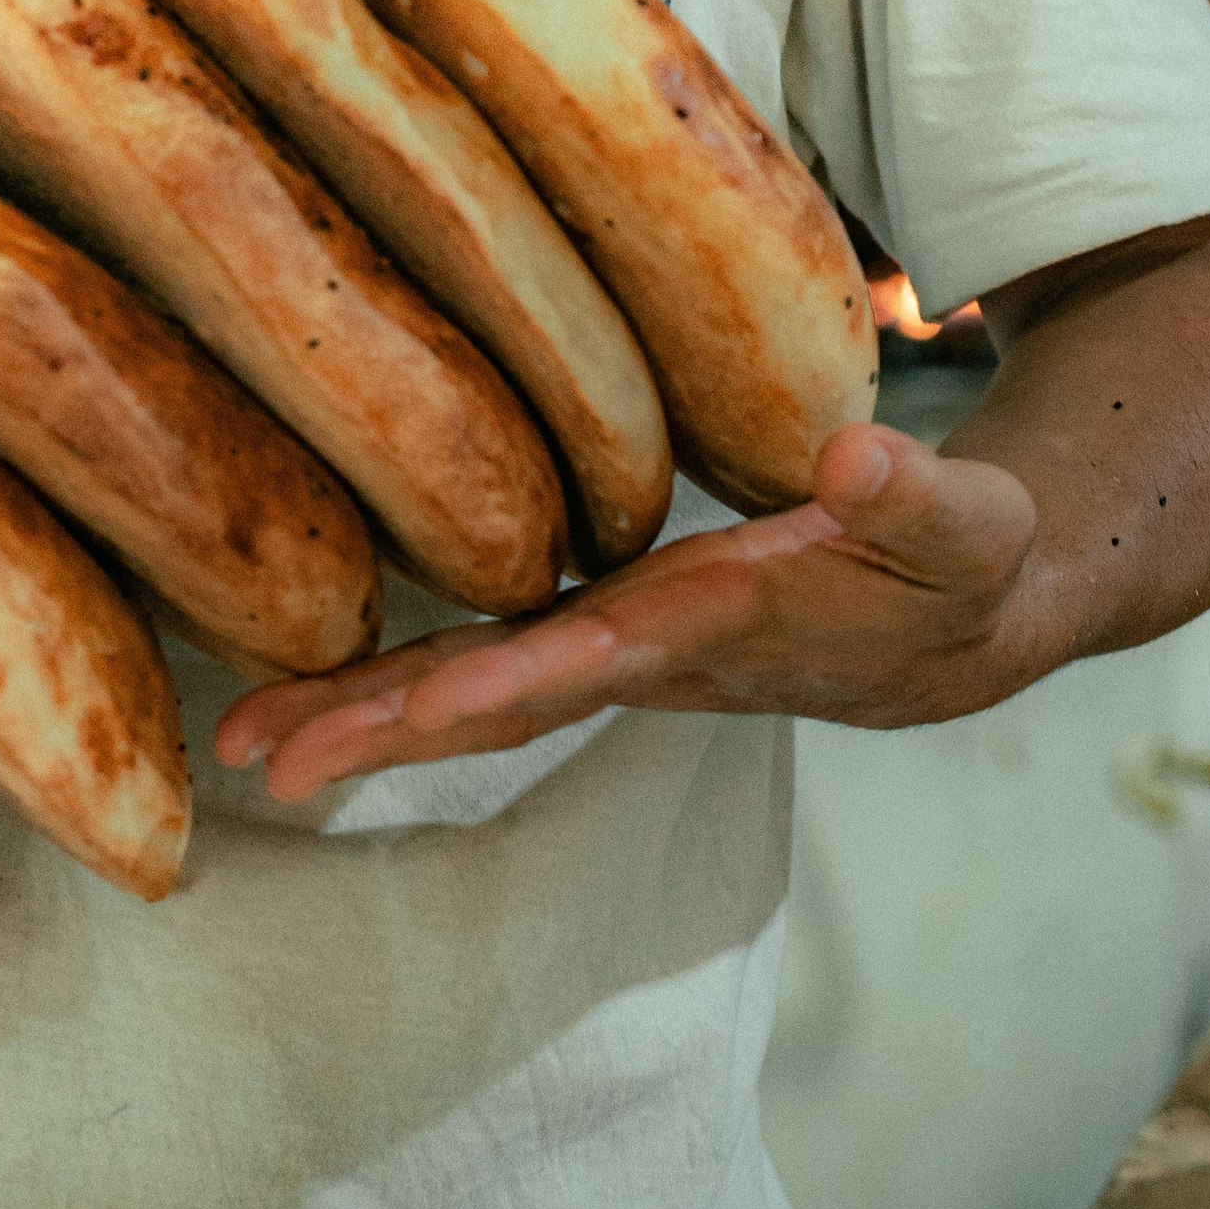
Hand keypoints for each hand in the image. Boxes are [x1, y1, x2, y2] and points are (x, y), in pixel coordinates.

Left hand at [215, 424, 1039, 801]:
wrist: (955, 629)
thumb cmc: (958, 566)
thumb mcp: (967, 523)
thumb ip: (917, 491)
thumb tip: (856, 446)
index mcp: (722, 629)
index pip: (597, 660)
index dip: (507, 687)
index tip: (412, 718)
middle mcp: (644, 654)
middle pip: (497, 700)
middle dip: (385, 732)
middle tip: (267, 762)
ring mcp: (610, 648)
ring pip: (469, 686)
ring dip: (358, 717)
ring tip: (242, 745)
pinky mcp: (598, 623)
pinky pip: (477, 655)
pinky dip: (391, 679)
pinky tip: (299, 686)